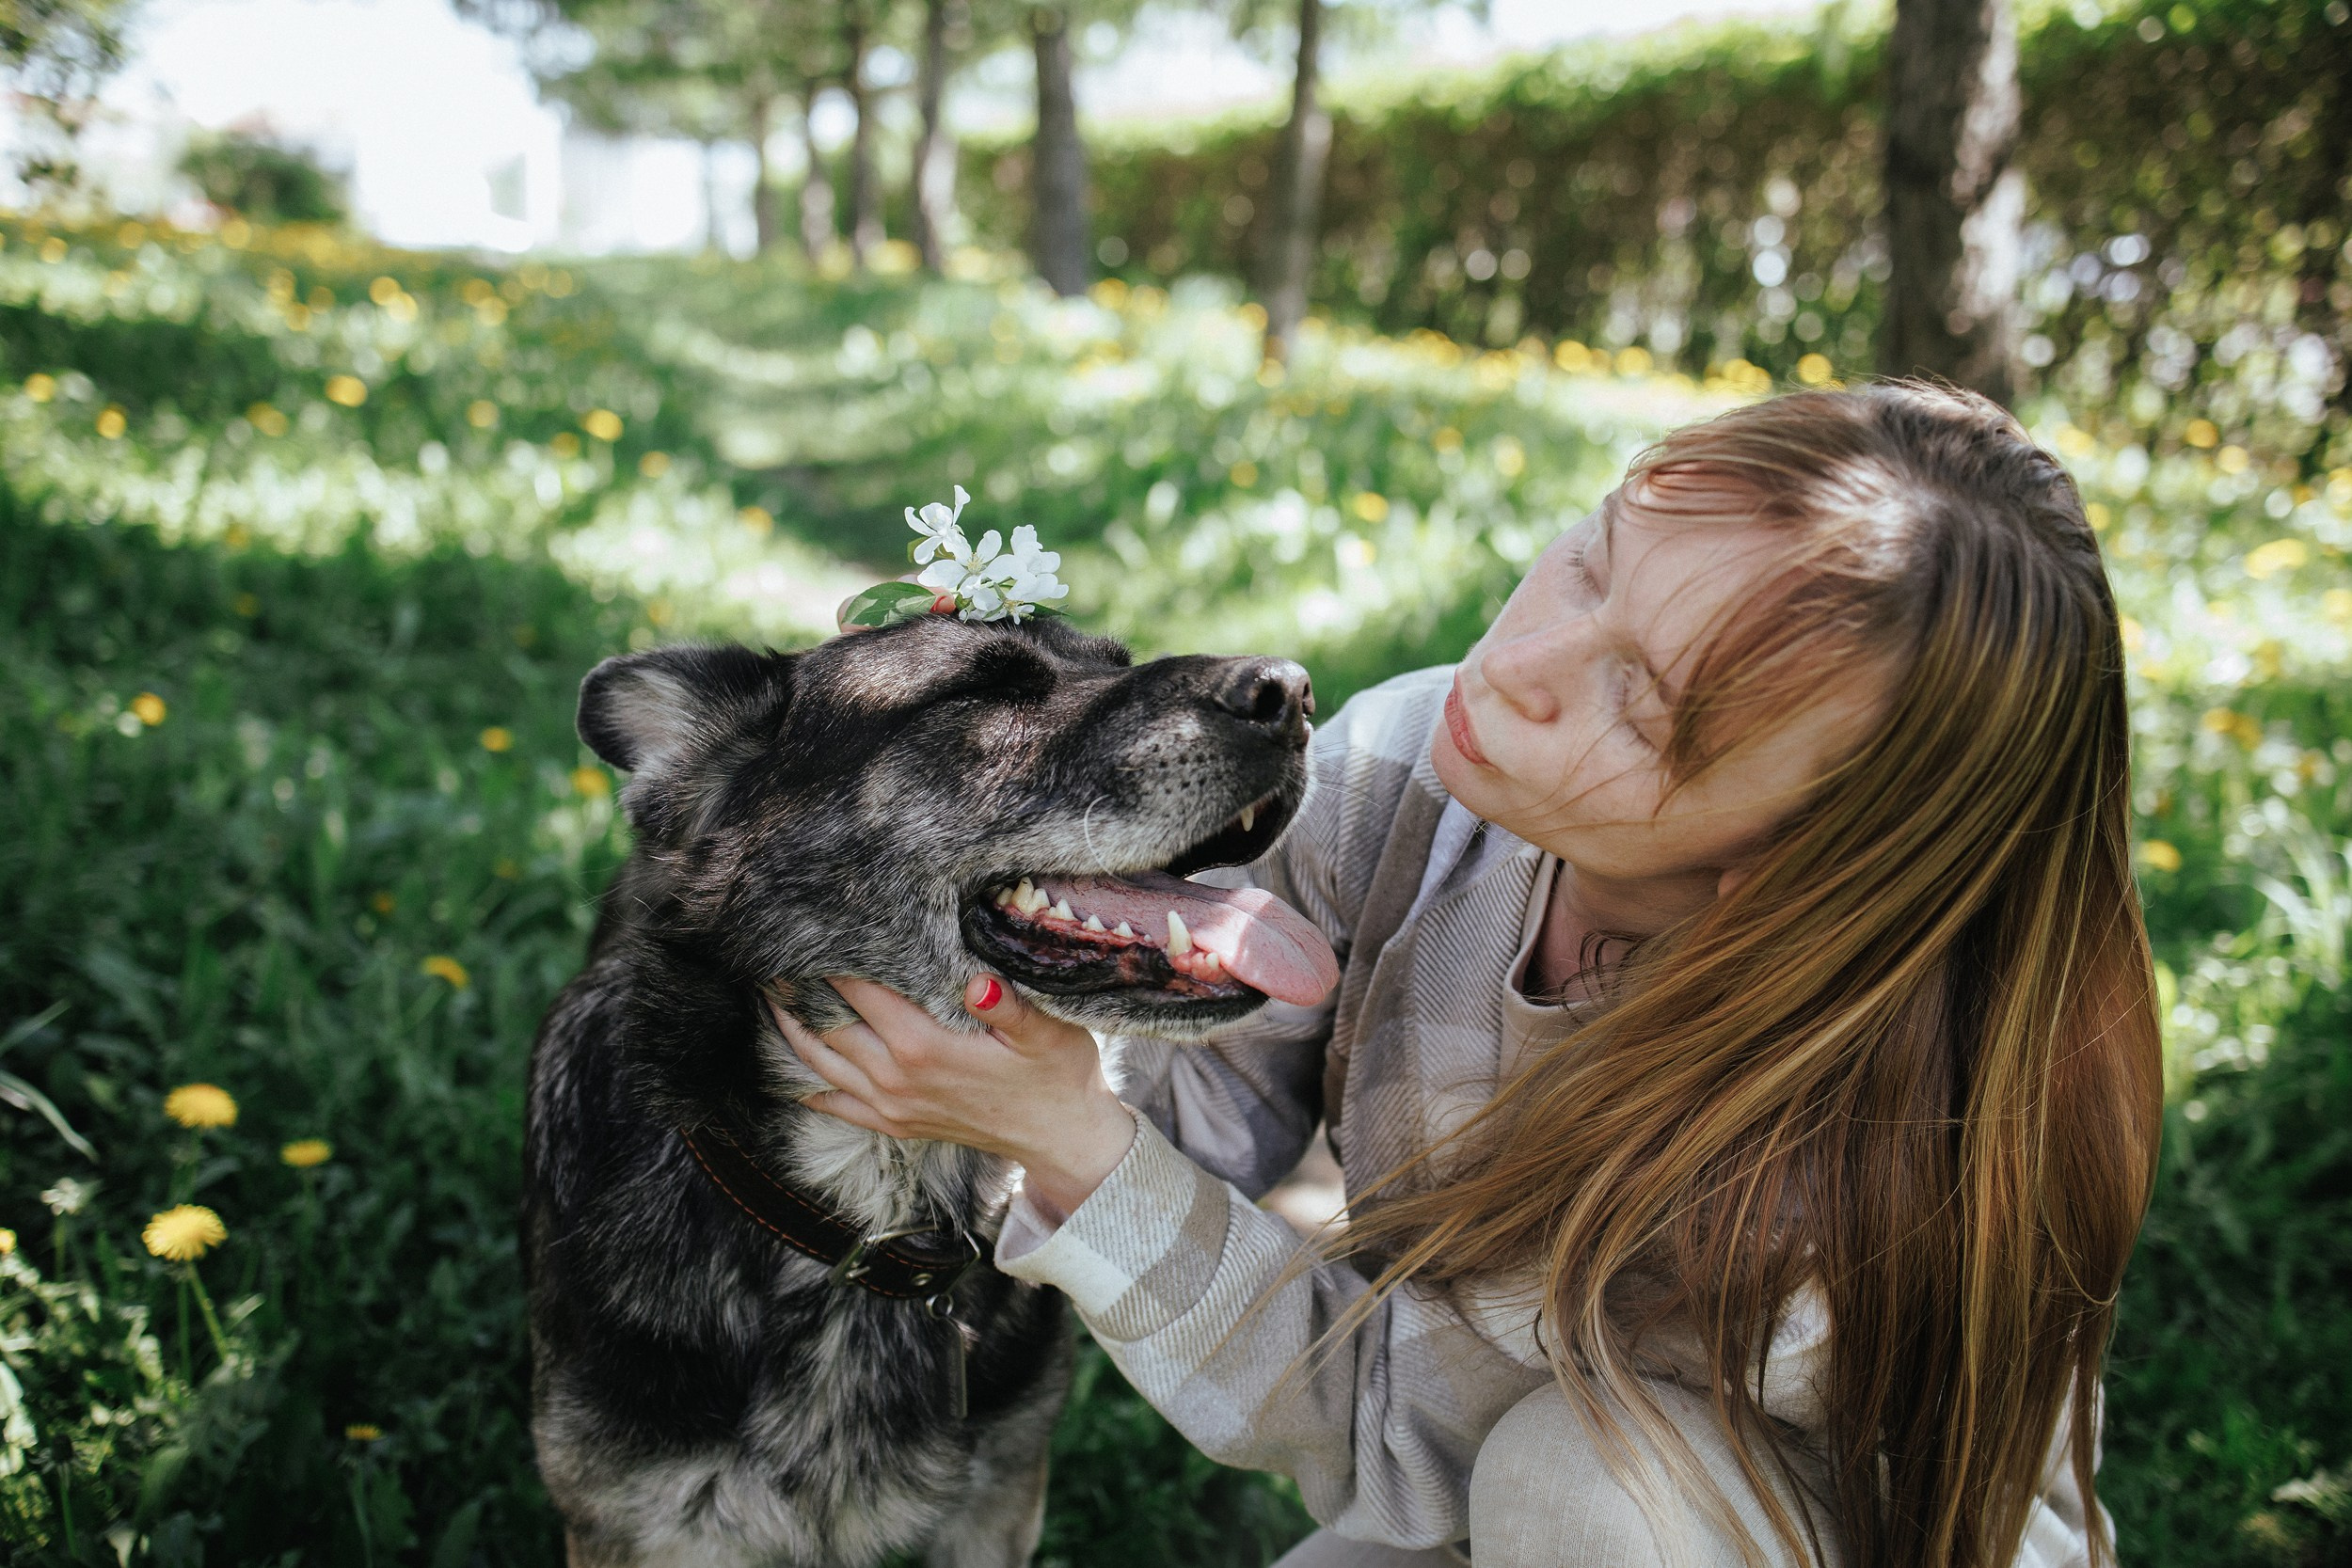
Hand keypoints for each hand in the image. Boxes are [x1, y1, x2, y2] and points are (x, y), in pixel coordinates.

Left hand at [776, 976, 1137, 1221]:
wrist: (1062, 1139)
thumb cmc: (1057, 1075)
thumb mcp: (1045, 1033)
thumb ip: (1007, 1007)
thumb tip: (978, 982)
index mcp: (925, 1048)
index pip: (861, 993)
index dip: (831, 962)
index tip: (808, 930)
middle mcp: (897, 1079)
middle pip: (829, 1027)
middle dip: (799, 992)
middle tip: (770, 957)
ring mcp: (893, 1107)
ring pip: (822, 1066)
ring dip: (792, 1032)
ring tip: (769, 998)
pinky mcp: (896, 1126)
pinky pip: (837, 1106)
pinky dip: (807, 1084)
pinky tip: (790, 1066)